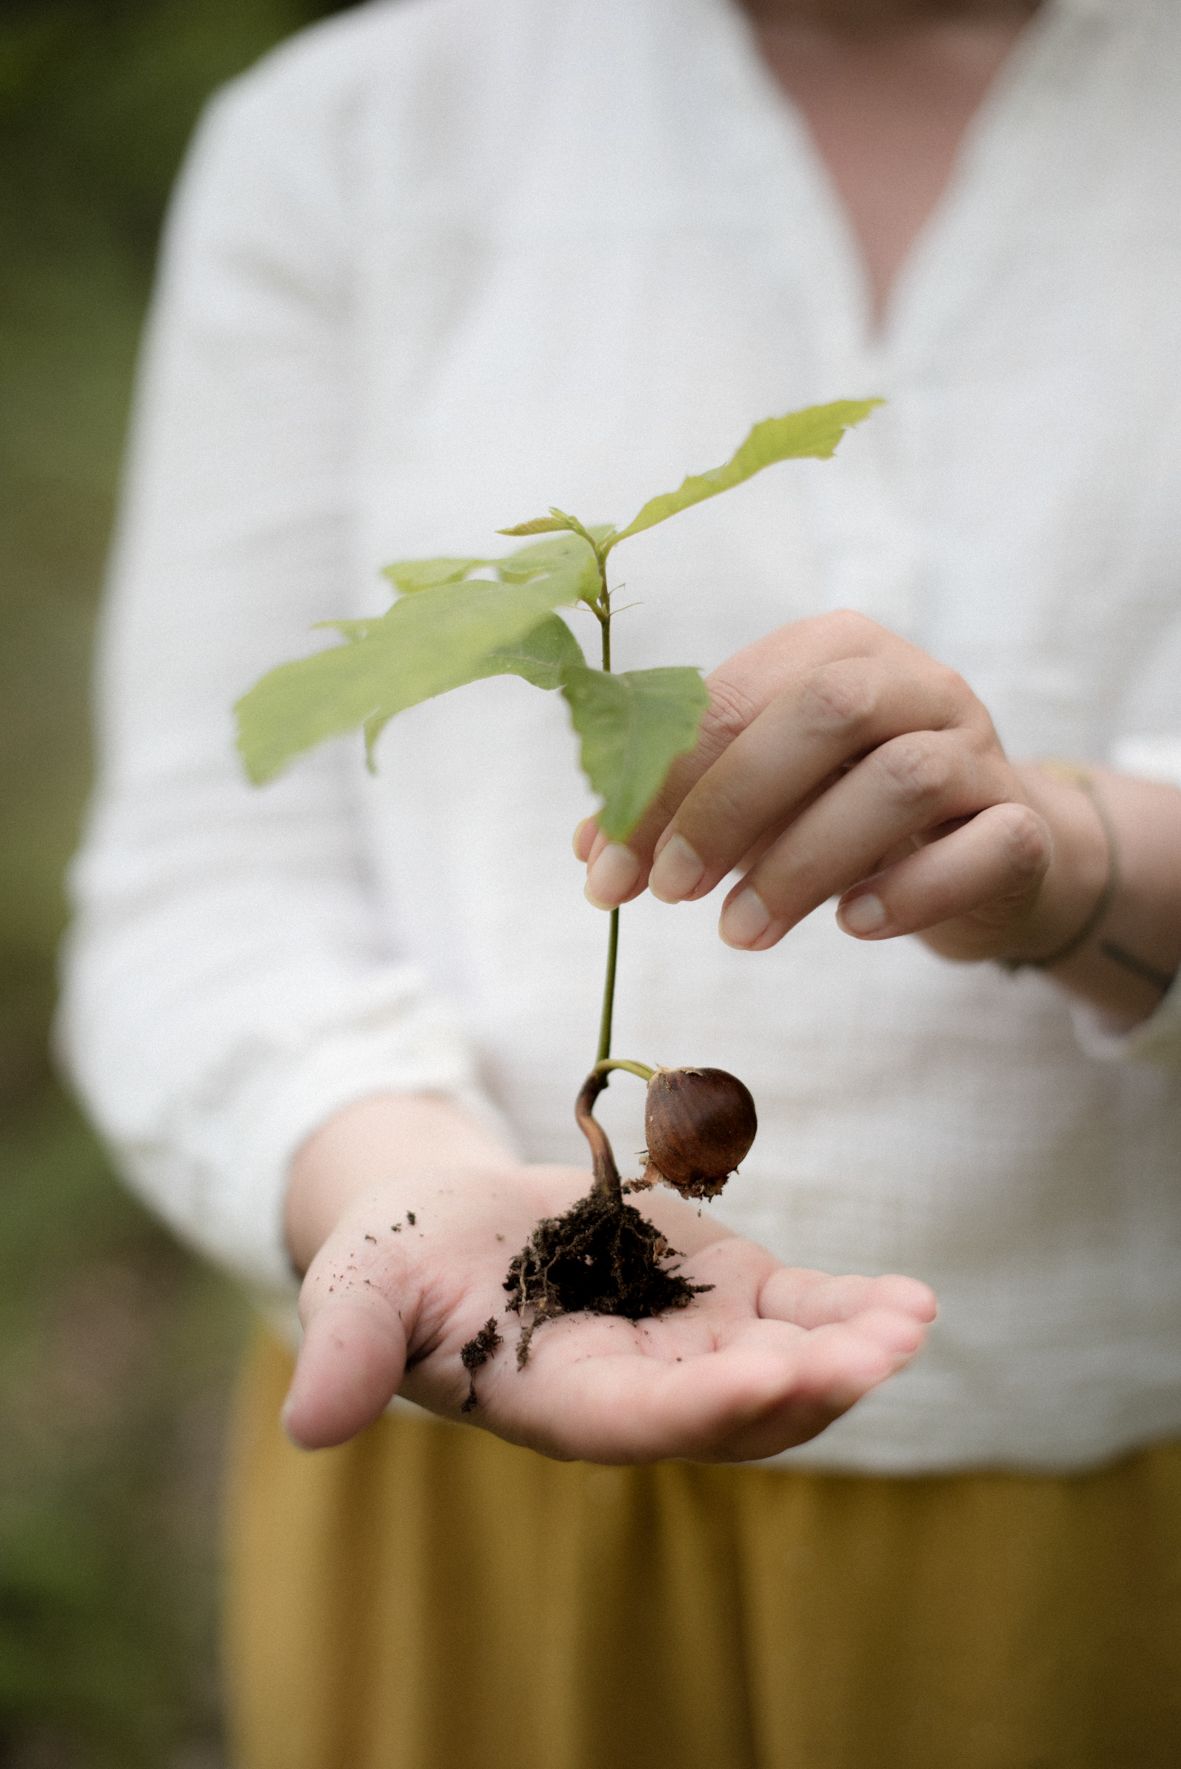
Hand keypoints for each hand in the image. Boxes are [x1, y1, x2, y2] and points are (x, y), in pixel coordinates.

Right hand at [282, 1133, 935, 1463]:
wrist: (448, 1226)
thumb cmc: (397, 1262)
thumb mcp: (357, 1293)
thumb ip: (349, 1352)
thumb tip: (308, 1426)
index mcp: (559, 1403)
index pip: (641, 1422)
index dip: (704, 1404)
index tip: (768, 1376)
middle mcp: (640, 1392)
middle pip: (736, 1410)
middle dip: (808, 1386)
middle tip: (874, 1351)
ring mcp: (692, 1346)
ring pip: (785, 1369)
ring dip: (849, 1353)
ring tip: (907, 1321)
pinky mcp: (724, 1296)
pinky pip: (800, 1314)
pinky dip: (852, 1309)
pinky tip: (911, 1301)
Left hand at [578, 611, 1108, 964]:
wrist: (991, 855)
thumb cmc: (853, 812)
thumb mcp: (764, 800)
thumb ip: (686, 808)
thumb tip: (591, 848)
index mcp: (836, 651)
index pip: (735, 696)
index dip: (665, 781)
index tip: (609, 866)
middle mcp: (915, 682)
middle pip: (825, 712)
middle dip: (730, 805)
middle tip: (672, 892)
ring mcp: (978, 751)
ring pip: (902, 782)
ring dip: (804, 863)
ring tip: (739, 932)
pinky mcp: (1022, 825)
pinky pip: (982, 847)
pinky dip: (909, 890)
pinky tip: (851, 926)